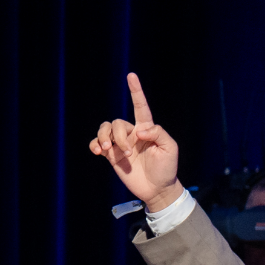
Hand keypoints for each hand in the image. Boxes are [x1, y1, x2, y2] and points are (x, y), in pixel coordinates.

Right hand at [88, 73, 184, 211]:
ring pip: (105, 129)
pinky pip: (96, 144)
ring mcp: (120, 144)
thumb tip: (139, 130)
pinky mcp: (111, 156)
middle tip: (128, 153)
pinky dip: (94, 145)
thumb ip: (158, 133)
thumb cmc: (167, 167)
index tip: (131, 76)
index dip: (136, 91)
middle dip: (120, 137)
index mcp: (147, 129)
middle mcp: (132, 133)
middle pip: (117, 123)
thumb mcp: (170, 148)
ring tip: (107, 151)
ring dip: (104, 138)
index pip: (140, 106)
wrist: (156, 188)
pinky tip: (97, 152)